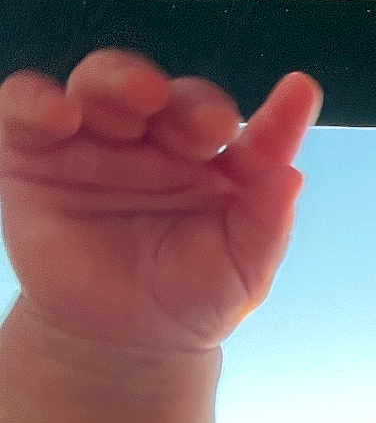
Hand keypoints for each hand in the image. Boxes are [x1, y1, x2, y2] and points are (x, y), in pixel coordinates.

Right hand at [0, 50, 319, 351]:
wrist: (122, 341)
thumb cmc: (192, 297)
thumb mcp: (242, 271)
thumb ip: (266, 225)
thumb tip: (292, 176)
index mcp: (222, 167)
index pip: (255, 131)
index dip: (281, 112)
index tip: (301, 92)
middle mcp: (164, 141)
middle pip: (174, 97)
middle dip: (189, 103)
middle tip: (206, 125)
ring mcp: (100, 140)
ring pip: (104, 84)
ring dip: (119, 81)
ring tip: (138, 96)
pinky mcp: (37, 152)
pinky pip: (27, 109)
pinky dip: (36, 100)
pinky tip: (58, 113)